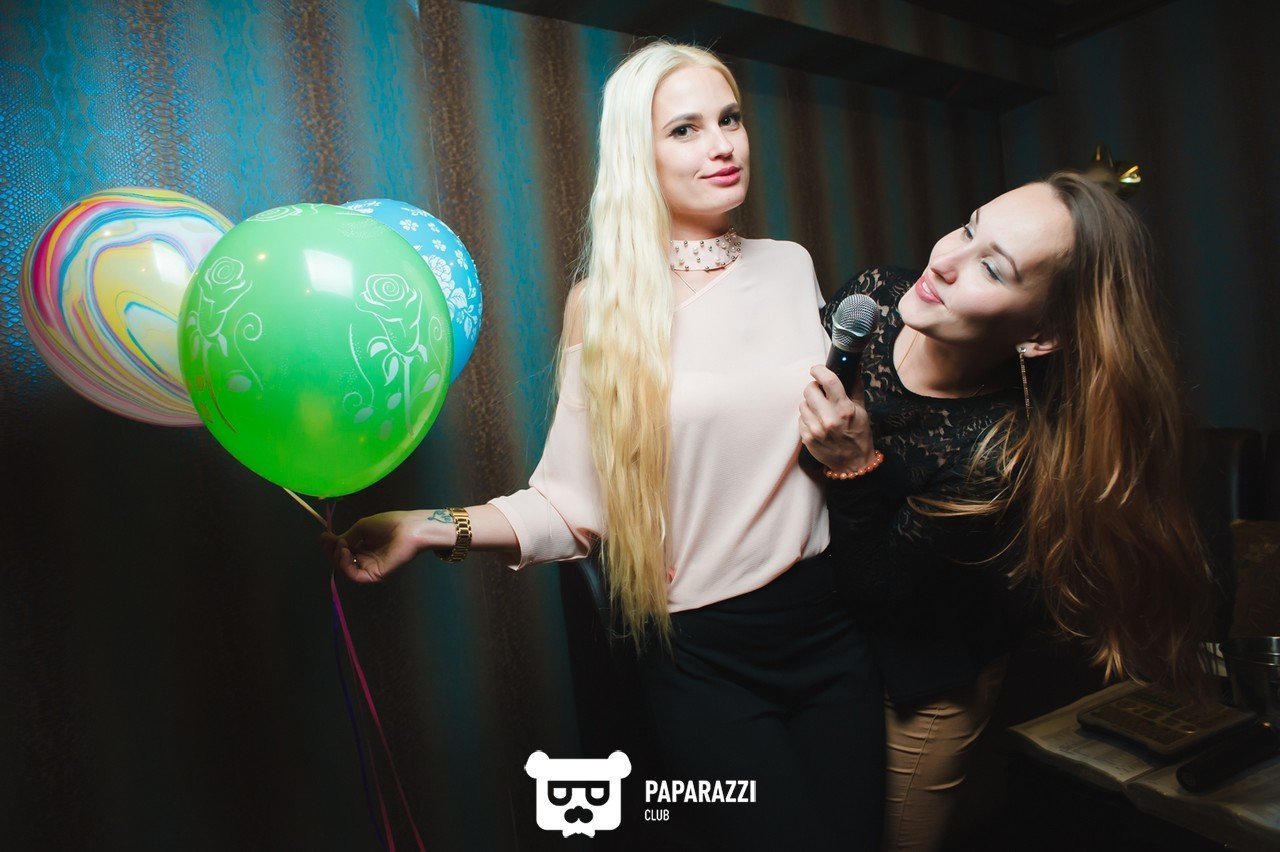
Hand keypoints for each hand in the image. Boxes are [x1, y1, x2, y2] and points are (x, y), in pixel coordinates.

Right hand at [321, 509, 455, 582]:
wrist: (408, 529)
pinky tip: (346, 552)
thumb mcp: (361, 528)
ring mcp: (369, 568)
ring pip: (345, 570)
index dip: (330, 545)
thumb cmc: (389, 524)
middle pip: (340, 562)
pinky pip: (355, 576)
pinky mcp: (375, 575)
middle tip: (331, 540)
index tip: (324, 536)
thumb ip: (346, 537)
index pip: (341, 551)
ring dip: (337, 557)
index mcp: (362, 547)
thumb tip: (330, 542)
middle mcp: (365, 559)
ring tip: (342, 544)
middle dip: (331, 551)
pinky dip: (345, 565)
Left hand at [799, 365, 875, 473]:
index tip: (816, 369)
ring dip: (810, 404)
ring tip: (820, 410)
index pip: (829, 381)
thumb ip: (855, 387)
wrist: (853, 463)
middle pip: (809, 390)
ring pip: (802, 404)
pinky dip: (807, 418)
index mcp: (844, 409)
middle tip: (820, 392)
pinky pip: (800, 418)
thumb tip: (853, 366)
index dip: (820, 370)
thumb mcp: (861, 410)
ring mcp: (816, 430)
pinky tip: (817, 422)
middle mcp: (829, 419)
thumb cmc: (858, 434)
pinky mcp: (807, 438)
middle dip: (814, 387)